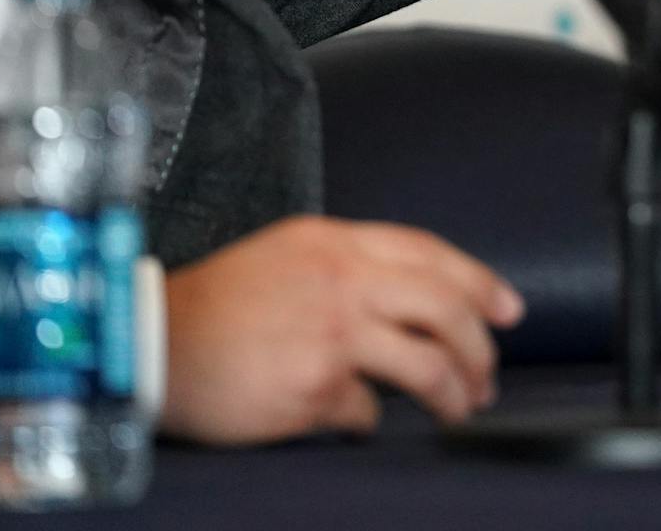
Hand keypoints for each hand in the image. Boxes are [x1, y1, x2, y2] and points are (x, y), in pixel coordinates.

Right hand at [160, 215, 524, 444]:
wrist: (152, 342)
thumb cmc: (215, 305)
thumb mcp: (286, 255)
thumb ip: (347, 266)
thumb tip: (410, 300)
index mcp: (334, 242)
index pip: (430, 254)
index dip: (479, 282)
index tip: (508, 309)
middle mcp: (342, 281)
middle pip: (445, 308)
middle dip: (479, 348)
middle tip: (487, 374)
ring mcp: (332, 333)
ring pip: (427, 364)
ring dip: (453, 392)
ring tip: (459, 408)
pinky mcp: (316, 386)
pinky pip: (366, 411)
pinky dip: (367, 418)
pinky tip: (353, 417)